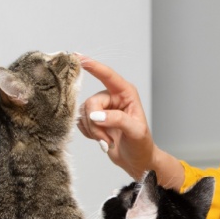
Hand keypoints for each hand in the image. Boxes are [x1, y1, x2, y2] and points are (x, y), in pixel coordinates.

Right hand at [76, 57, 183, 187]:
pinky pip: (81, 122)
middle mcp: (112, 97)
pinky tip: (101, 140)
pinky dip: (89, 134)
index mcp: (126, 93)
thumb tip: (96, 115)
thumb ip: (117, 120)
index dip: (93, 66)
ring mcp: (102, 108)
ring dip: (94, 131)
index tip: (79, 57)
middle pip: (91, 102)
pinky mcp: (94, 119)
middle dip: (95, 123)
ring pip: (84, 114)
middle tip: (106, 138)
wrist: (136, 161)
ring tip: (108, 141)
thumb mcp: (135, 131)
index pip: (108, 76)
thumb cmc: (141, 145)